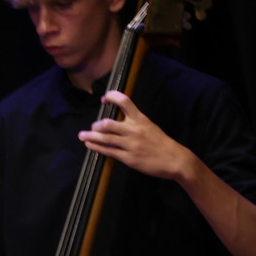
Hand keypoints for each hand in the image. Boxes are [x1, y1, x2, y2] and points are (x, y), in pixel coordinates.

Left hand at [80, 91, 199, 182]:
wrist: (174, 159)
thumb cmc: (160, 143)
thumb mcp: (149, 126)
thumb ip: (135, 122)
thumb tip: (118, 121)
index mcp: (140, 119)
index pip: (125, 102)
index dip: (112, 97)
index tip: (104, 98)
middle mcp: (134, 130)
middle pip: (108, 123)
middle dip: (96, 125)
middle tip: (92, 127)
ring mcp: (130, 144)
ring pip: (105, 138)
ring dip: (91, 136)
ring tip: (82, 136)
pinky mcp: (128, 158)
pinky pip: (108, 151)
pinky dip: (96, 147)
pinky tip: (89, 144)